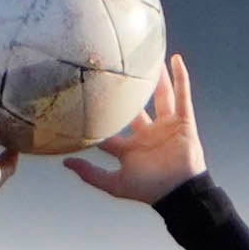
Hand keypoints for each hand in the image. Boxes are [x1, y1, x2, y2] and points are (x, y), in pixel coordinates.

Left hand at [69, 54, 203, 201]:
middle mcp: (148, 133)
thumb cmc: (150, 190)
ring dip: (156, 77)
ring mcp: (166, 126)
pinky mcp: (183, 121)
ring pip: (160, 96)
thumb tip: (65, 162)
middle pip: (136, 106)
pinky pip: (182, 96)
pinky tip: (175, 59)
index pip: (112, 127)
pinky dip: (180, 78)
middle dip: (128, 90)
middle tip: (115, 67)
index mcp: (132, 147)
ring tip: (148, 56)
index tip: (85, 95)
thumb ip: (90, 174)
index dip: (100, 115)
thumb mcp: (115, 184)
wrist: (179, 193)